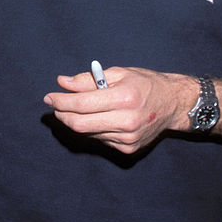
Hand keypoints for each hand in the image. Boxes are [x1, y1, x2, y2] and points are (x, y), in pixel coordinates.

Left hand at [44, 66, 192, 154]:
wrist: (173, 104)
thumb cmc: (145, 83)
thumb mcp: (118, 73)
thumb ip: (88, 79)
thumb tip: (62, 82)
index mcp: (125, 98)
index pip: (82, 104)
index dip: (61, 101)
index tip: (49, 97)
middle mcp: (127, 121)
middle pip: (80, 124)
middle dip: (62, 114)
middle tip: (54, 105)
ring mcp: (128, 138)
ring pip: (88, 133)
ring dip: (75, 121)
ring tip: (74, 108)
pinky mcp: (129, 149)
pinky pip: (99, 139)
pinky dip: (91, 128)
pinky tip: (96, 118)